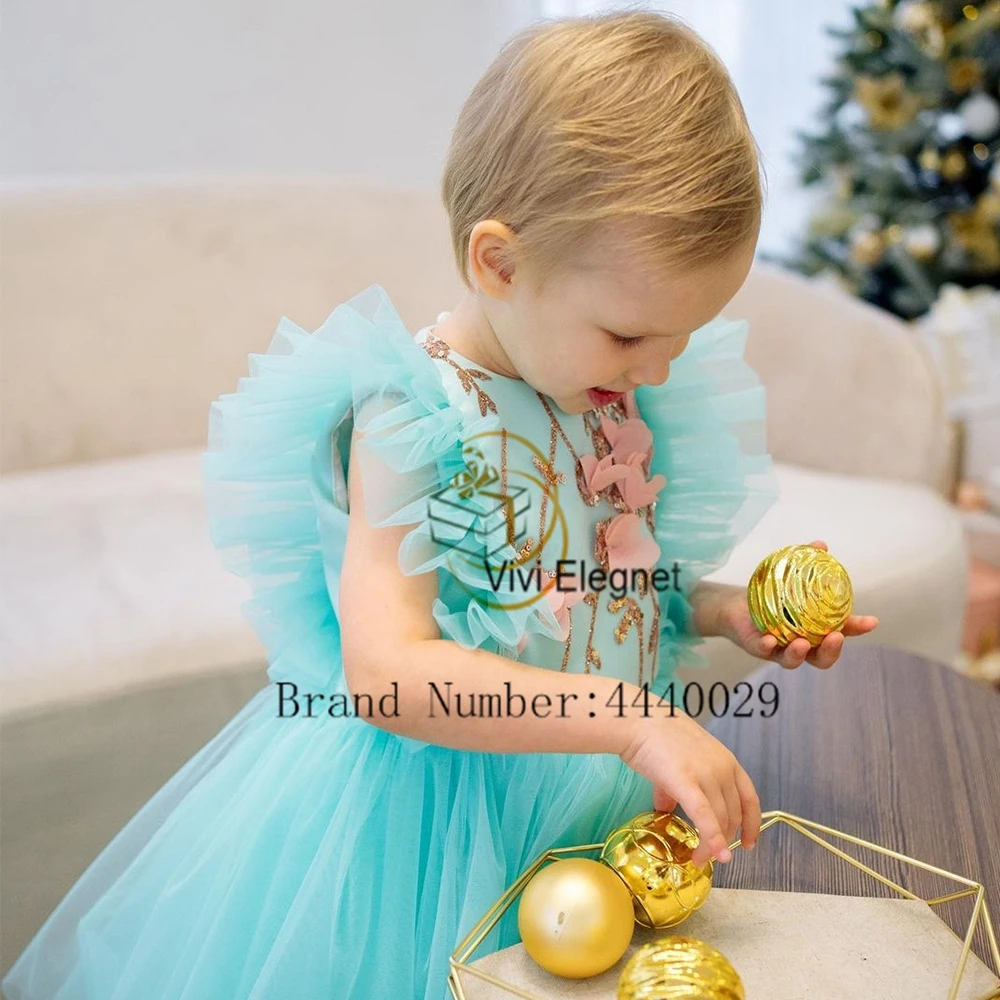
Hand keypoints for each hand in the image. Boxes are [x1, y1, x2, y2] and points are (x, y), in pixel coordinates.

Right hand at [619, 713, 760, 865]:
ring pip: (720, 820)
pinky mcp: (686, 781)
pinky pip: (704, 816)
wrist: (639, 720)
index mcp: (727, 761)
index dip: (752, 824)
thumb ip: (680, 785)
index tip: (748, 843)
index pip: (750, 798)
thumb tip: (665, 808)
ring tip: (698, 859)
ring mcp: (707, 774)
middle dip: (724, 840)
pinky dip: (711, 838)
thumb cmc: (656, 735)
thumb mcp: (682, 759)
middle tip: (709, 856)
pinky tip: (712, 854)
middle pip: (733, 815)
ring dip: (712, 846)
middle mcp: (723, 768)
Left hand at [717, 539, 878, 669]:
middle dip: (832, 651)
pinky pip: (764, 651)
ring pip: (794, 660)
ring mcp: (779, 648)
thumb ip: (806, 564)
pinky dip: (768, 647)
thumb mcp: (788, 578)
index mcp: (815, 629)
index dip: (857, 628)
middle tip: (836, 637)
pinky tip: (770, 640)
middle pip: (821, 657)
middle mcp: (801, 644)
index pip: (841, 631)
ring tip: (802, 643)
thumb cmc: (769, 596)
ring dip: (800, 653)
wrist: (736, 605)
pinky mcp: (758, 647)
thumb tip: (820, 545)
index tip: (872, 621)